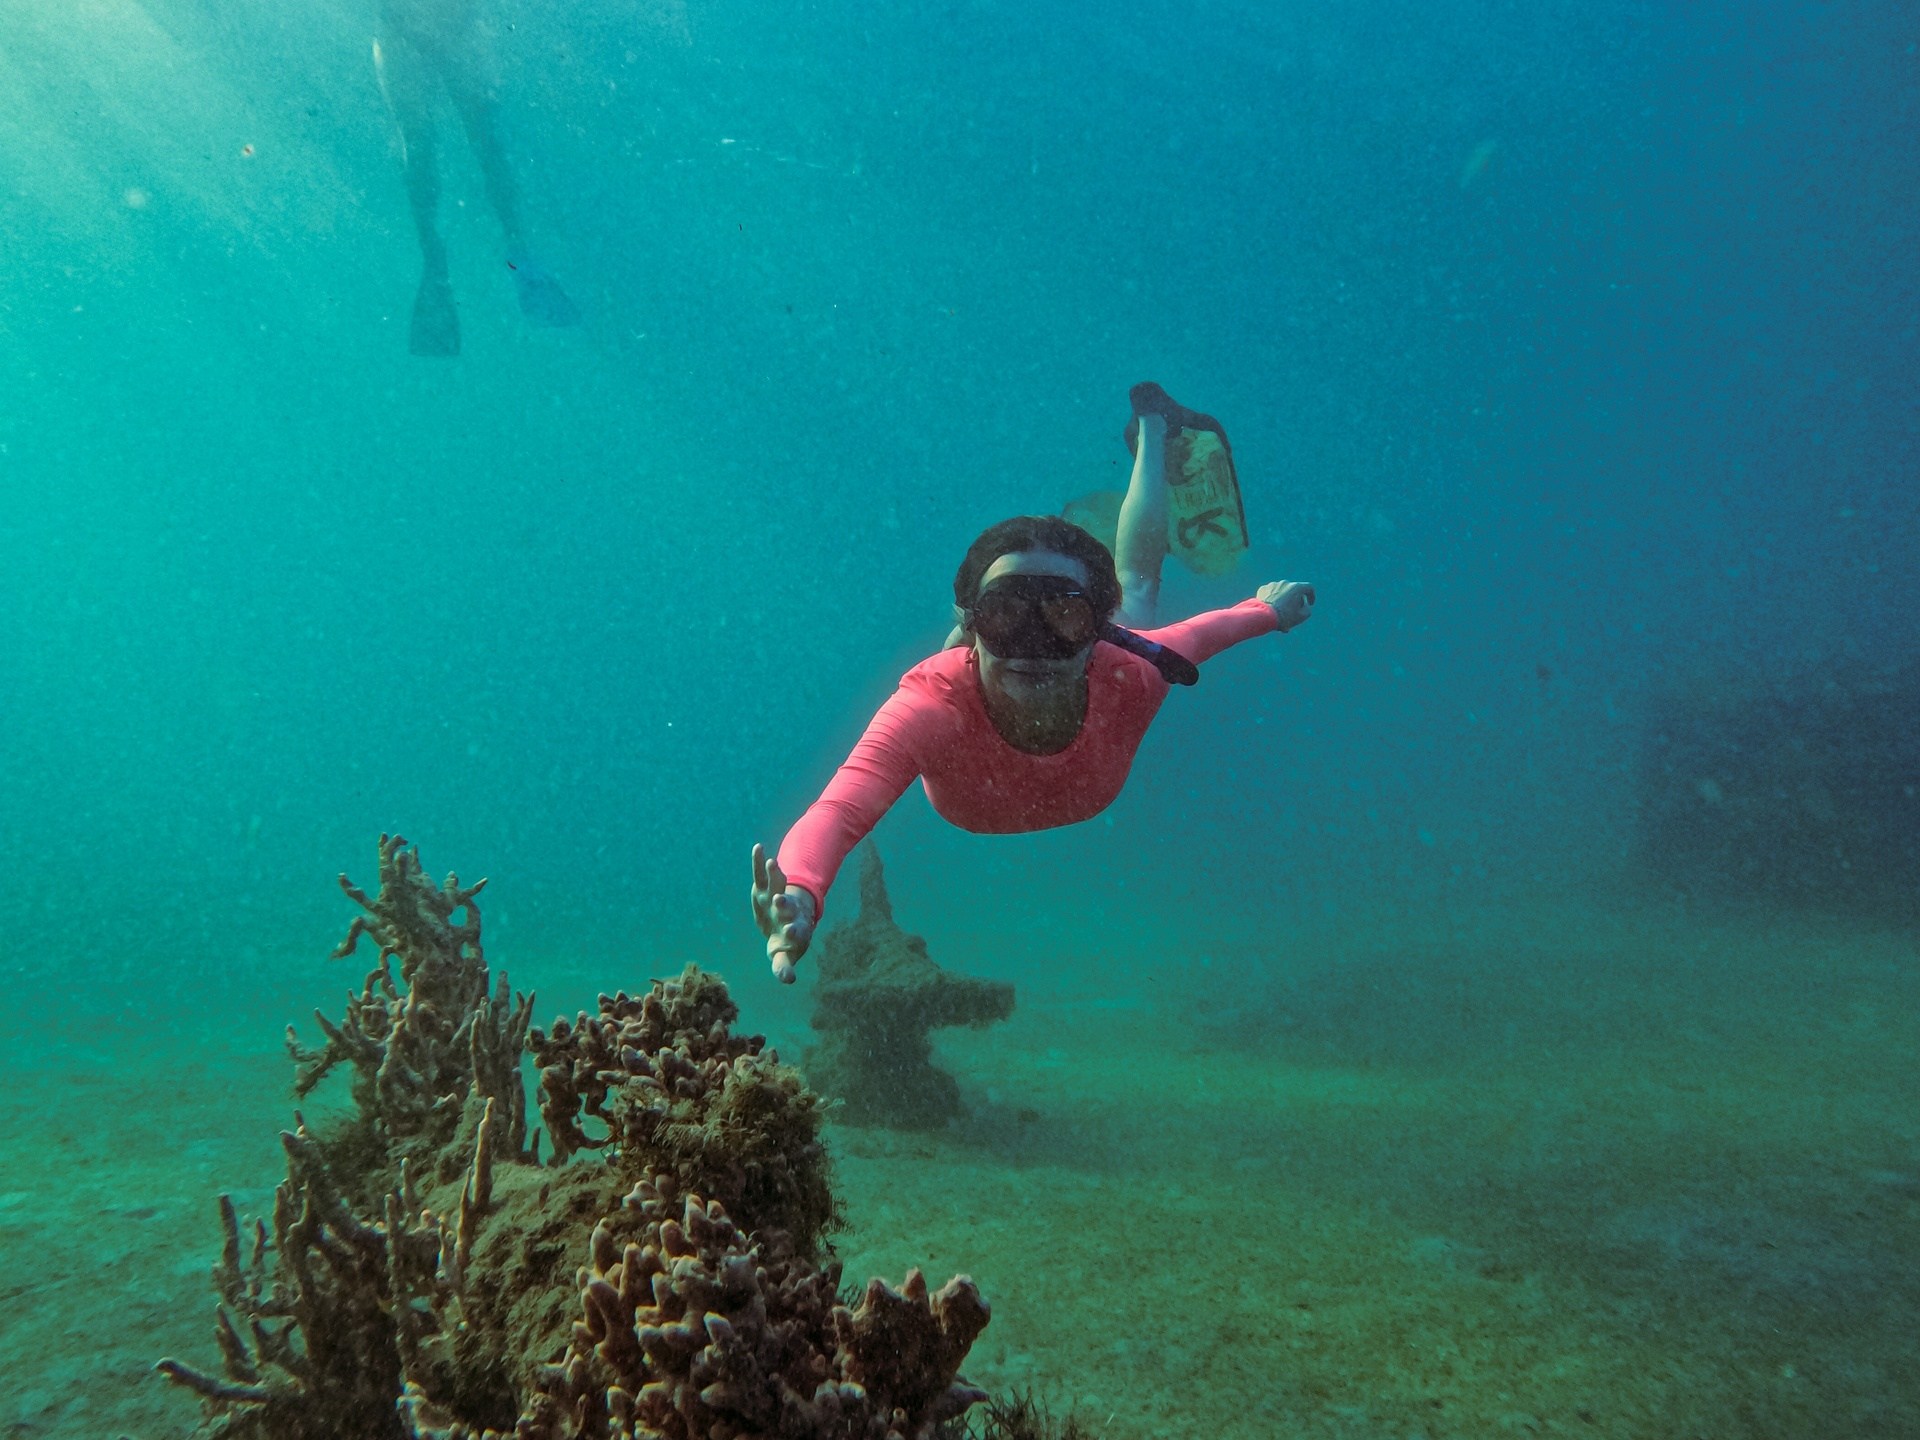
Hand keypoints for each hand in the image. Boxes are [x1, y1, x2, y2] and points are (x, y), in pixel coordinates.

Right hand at [751, 843, 816, 983]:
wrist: (788, 922)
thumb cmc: (785, 943)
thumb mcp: (784, 957)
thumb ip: (783, 967)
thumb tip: (788, 979)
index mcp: (793, 930)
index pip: (795, 932)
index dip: (793, 932)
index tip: (792, 932)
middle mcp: (787, 912)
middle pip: (787, 907)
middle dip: (784, 903)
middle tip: (781, 900)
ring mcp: (776, 898)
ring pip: (778, 885)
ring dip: (776, 875)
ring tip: (774, 863)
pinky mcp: (765, 889)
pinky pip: (761, 874)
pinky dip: (759, 862)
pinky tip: (758, 847)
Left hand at [1257, 580, 1314, 632]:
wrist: (1264, 617)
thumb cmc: (1285, 617)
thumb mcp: (1301, 616)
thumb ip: (1307, 609)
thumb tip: (1304, 605)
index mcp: (1297, 587)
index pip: (1309, 588)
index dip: (1311, 596)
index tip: (1310, 604)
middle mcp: (1285, 583)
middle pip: (1294, 591)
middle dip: (1295, 600)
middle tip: (1293, 612)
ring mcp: (1273, 585)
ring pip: (1281, 592)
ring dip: (1283, 600)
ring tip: (1280, 613)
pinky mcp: (1263, 589)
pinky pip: (1271, 594)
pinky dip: (1272, 600)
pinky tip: (1271, 610)